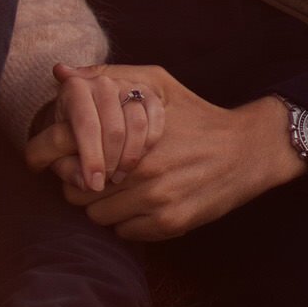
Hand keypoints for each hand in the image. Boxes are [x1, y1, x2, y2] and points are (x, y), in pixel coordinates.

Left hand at [29, 69, 304, 239]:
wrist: (246, 149)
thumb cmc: (195, 115)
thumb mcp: (156, 85)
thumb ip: (107, 77)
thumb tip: (61, 73)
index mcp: (128, 136)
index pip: (65, 160)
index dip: (61, 161)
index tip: (68, 159)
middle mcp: (138, 170)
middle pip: (76, 194)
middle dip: (83, 185)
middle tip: (101, 175)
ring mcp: (154, 200)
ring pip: (97, 217)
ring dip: (105, 205)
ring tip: (124, 188)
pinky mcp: (169, 223)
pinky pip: (124, 233)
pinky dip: (129, 222)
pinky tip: (145, 203)